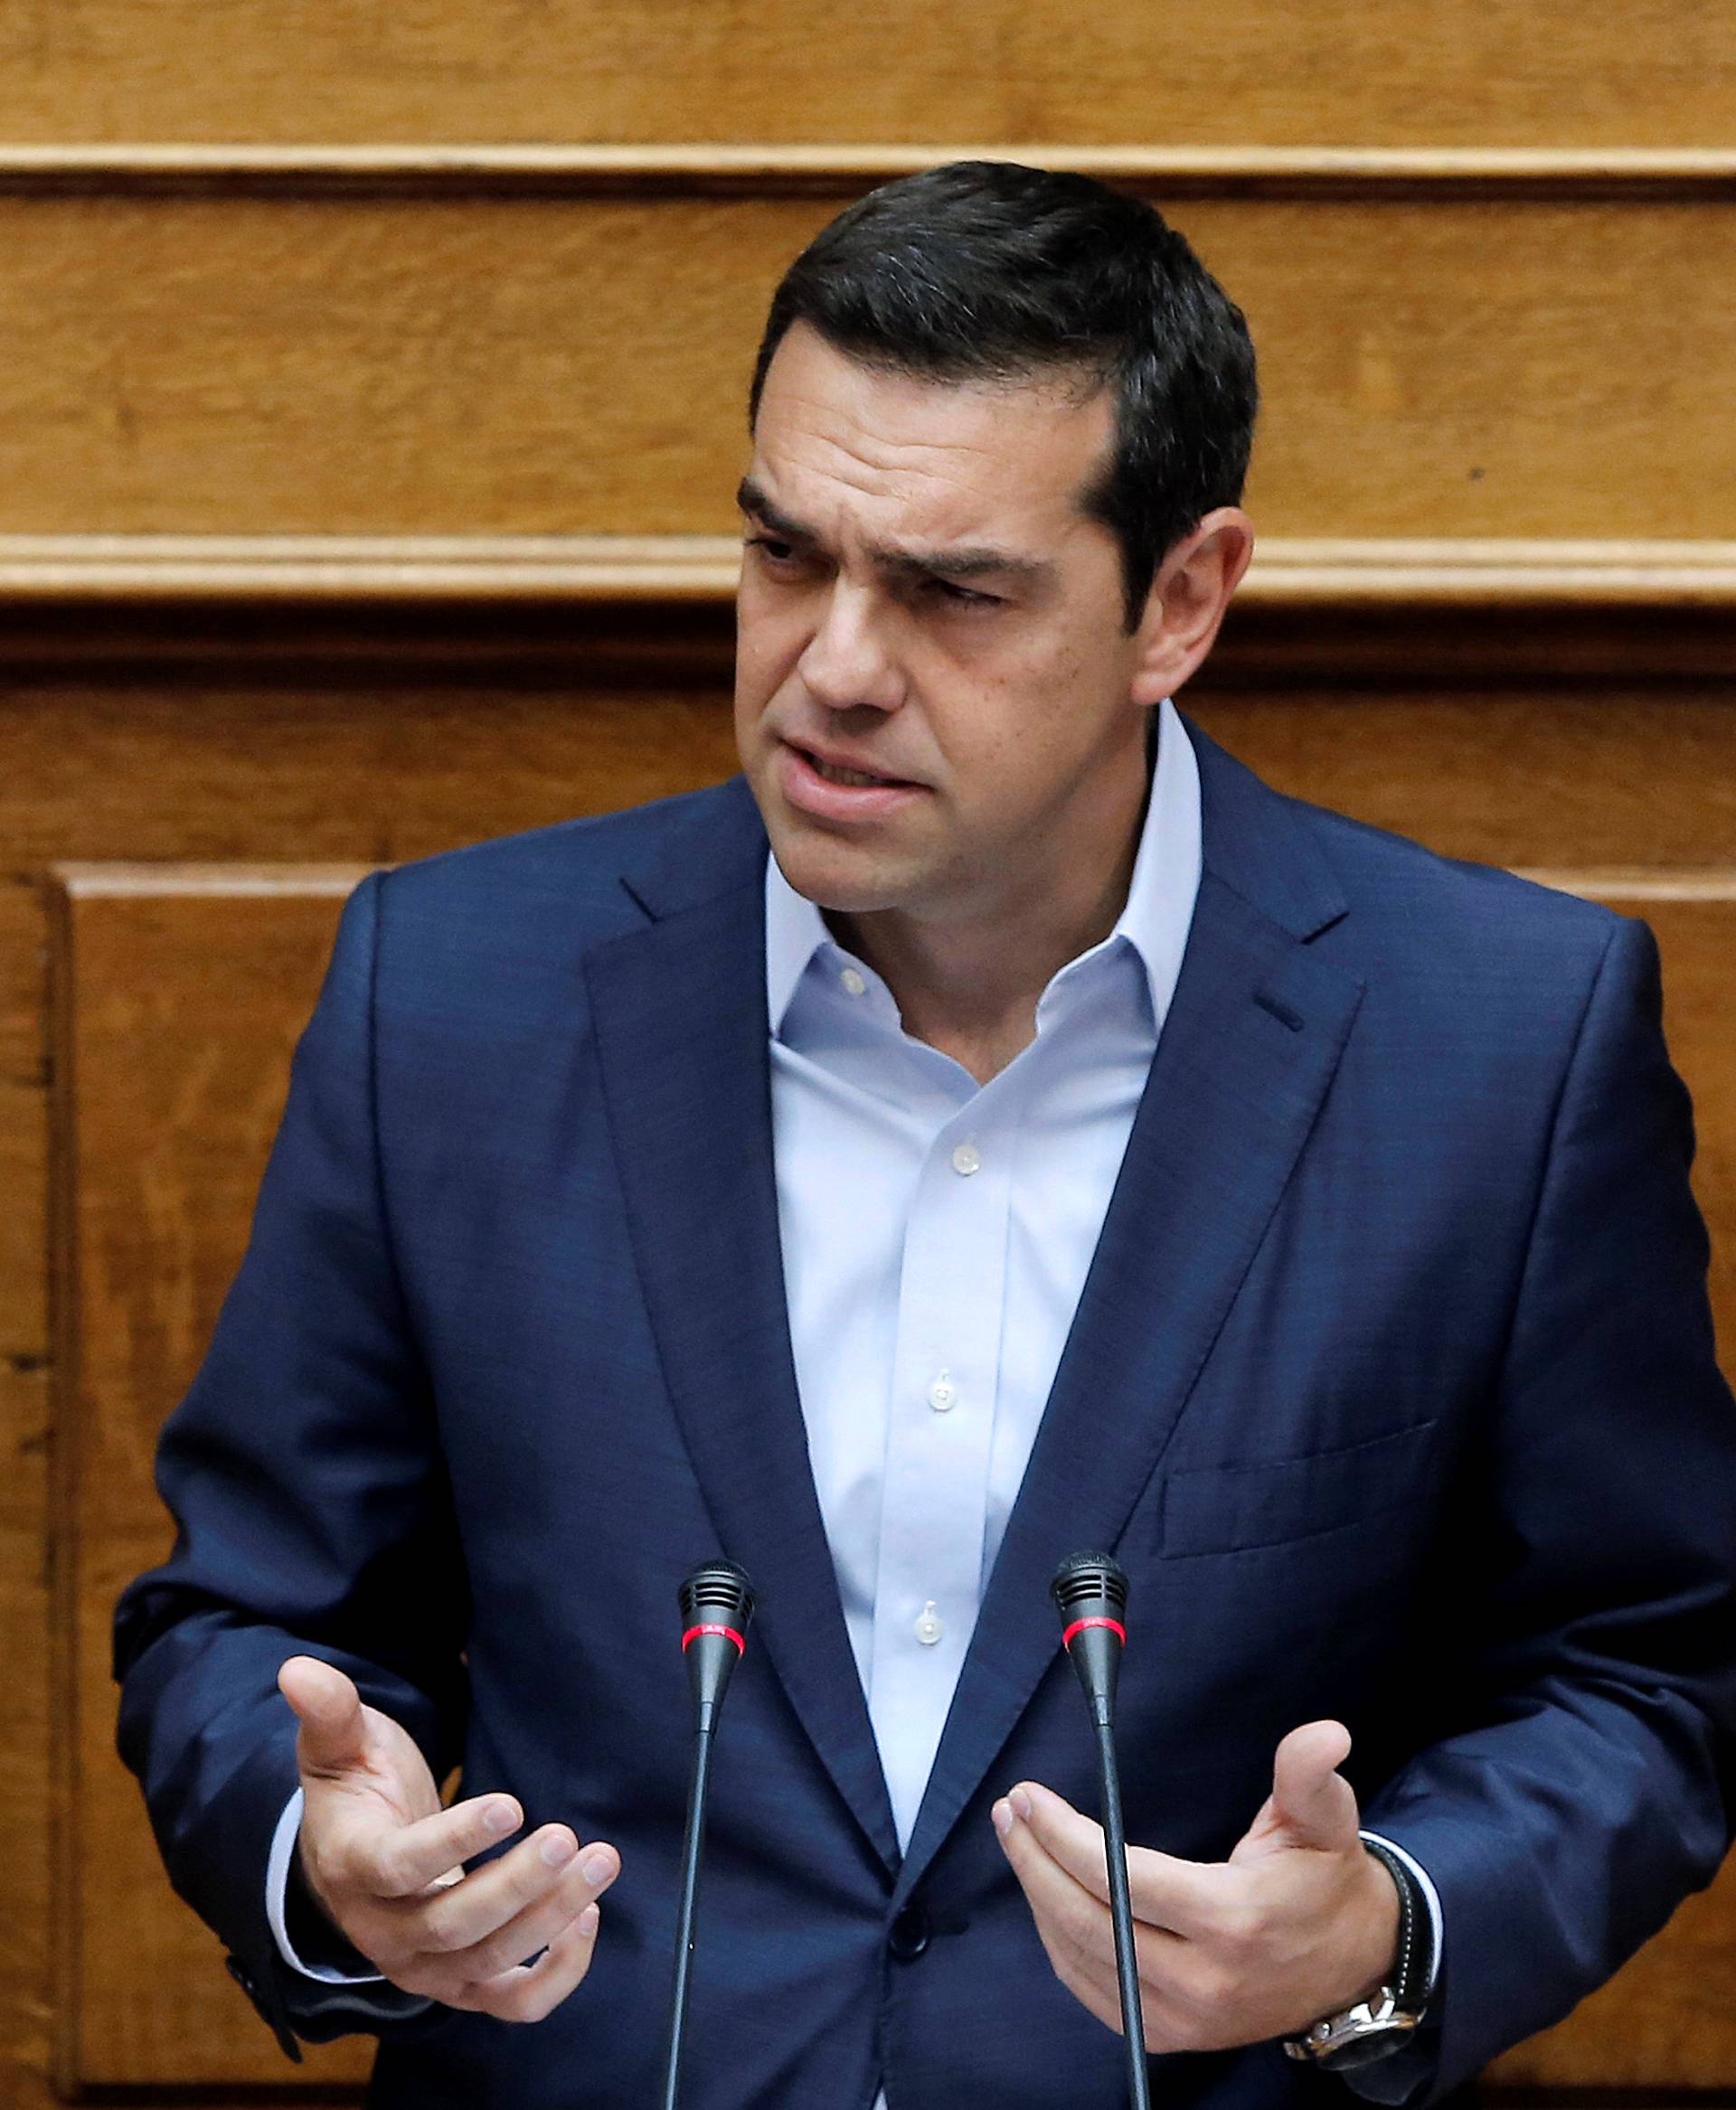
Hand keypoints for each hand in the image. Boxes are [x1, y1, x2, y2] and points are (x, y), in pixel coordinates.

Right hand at [278, 1655, 619, 2021]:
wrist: (356, 1861)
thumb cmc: (357, 1794)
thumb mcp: (341, 1745)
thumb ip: (329, 1711)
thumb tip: (298, 1669)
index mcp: (354, 1869)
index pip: (401, 1868)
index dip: (456, 1842)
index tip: (512, 1803)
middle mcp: (387, 1934)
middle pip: (454, 1926)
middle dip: (517, 1884)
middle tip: (568, 1837)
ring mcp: (427, 1967)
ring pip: (490, 1963)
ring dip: (552, 1918)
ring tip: (600, 1861)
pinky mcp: (464, 1983)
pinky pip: (514, 2002)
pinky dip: (557, 1975)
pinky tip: (587, 1917)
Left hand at [993, 1720, 1398, 2053]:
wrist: (1353, 1969)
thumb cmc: (1327, 1883)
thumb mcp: (1327, 1822)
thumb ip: (1310, 1777)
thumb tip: (1324, 1733)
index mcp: (1232, 1921)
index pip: (1123, 1879)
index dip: (1066, 1838)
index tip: (1030, 1797)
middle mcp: (1202, 1981)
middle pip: (1088, 1919)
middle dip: (1036, 1860)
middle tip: (1010, 1811)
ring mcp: (1182, 2018)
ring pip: (1081, 1955)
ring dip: (1038, 1895)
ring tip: (1017, 1840)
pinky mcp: (1168, 2036)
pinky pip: (1092, 1988)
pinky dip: (1059, 1940)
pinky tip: (1045, 1895)